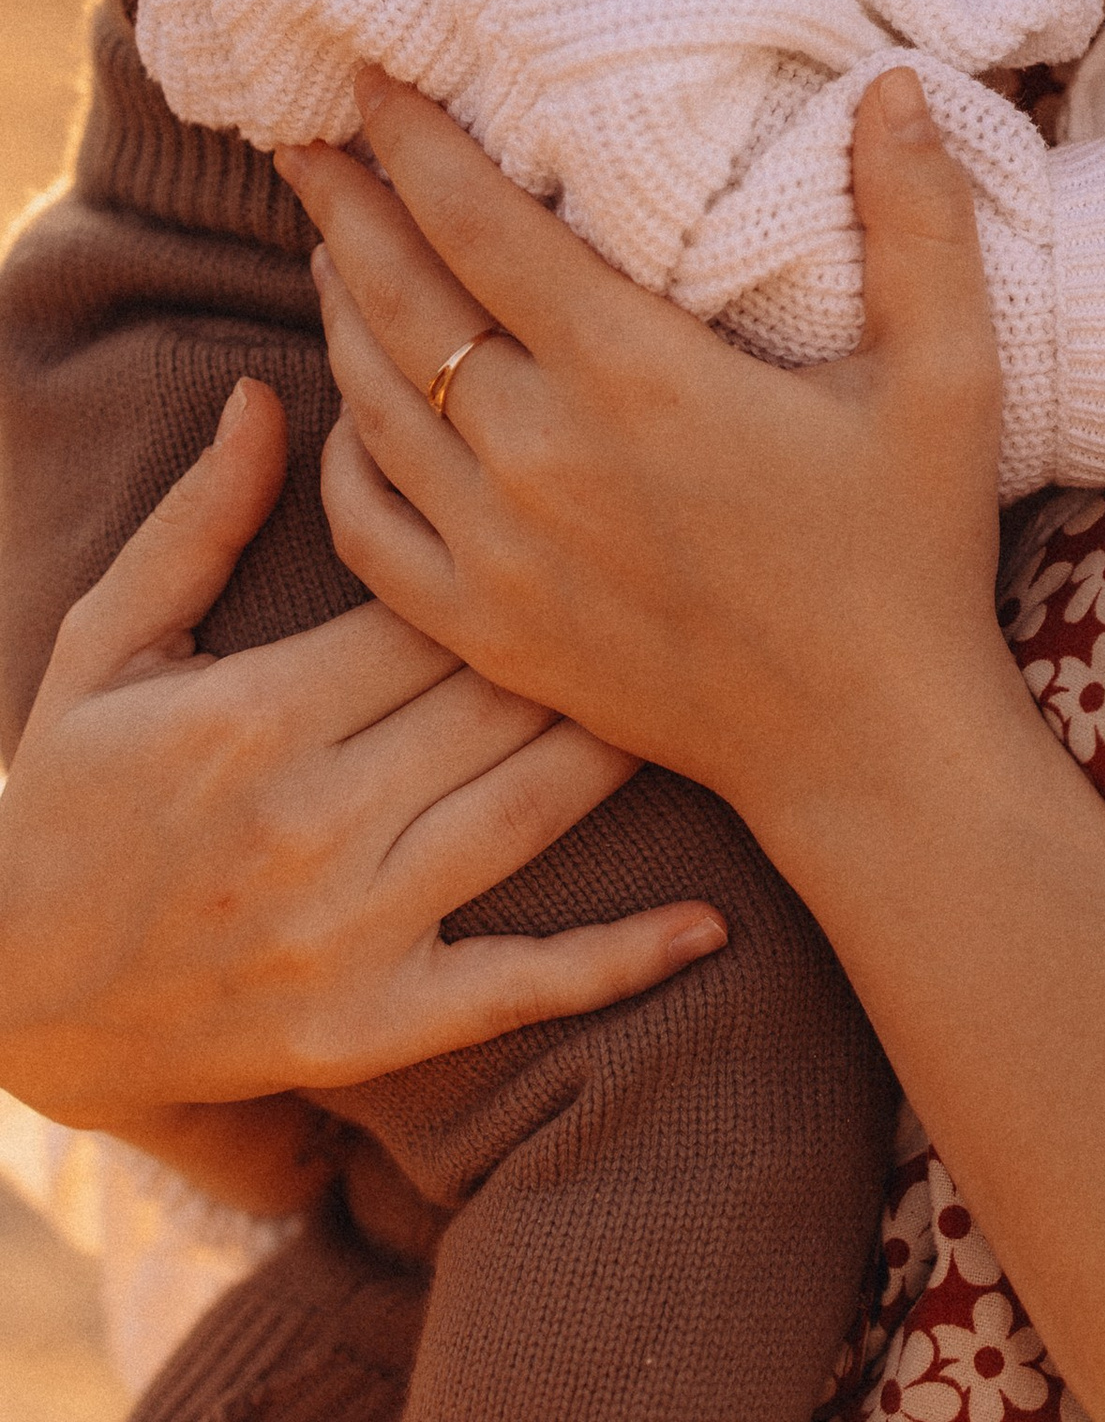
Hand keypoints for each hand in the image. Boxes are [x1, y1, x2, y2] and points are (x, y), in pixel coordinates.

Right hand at [0, 376, 726, 1135]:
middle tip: (692, 569)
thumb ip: (198, 521)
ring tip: (715, 683)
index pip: (430, 604)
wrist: (1, 993)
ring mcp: (346, 933)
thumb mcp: (109, 644)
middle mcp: (310, 821)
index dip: (514, 549)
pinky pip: (519, 989)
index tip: (590, 501)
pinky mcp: (370, 1028)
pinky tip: (712, 919)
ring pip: (529, 814)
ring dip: (627, 747)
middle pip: (497, 697)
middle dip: (594, 631)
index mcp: (253, 714)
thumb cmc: (64, 797)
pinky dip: (622, 960)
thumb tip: (270, 393)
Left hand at [289, 61, 1010, 843]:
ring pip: (371, 402)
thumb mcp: (949, 377)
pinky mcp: (486, 627)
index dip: (413, 144)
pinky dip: (342, 452)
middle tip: (306, 138)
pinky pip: (367, 524)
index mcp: (635, 374)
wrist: (870, 748)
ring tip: (332, 245)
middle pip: (397, 298)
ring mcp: (499, 549)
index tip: (371, 82)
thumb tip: (896, 83)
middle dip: (344, 205)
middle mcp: (540, 453)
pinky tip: (352, 409)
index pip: (480, 225)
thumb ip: (922, 223)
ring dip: (340, 310)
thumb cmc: (912, 554)